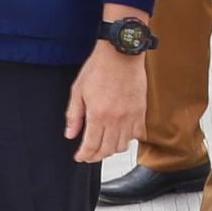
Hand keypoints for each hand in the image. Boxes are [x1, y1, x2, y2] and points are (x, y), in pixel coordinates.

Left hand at [65, 39, 147, 164]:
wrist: (121, 54)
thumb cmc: (99, 68)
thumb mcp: (78, 91)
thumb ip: (74, 115)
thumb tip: (70, 134)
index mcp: (98, 114)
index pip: (91, 146)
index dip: (84, 156)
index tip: (80, 156)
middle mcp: (116, 119)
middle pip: (107, 150)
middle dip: (95, 156)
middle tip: (89, 154)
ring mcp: (130, 116)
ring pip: (122, 146)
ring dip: (111, 149)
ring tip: (104, 145)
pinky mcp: (141, 112)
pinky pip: (136, 135)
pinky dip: (128, 139)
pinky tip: (120, 134)